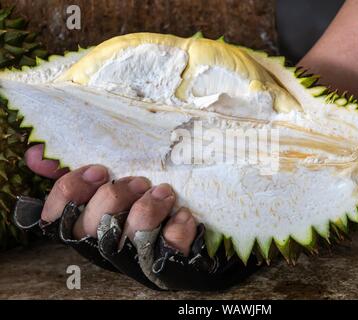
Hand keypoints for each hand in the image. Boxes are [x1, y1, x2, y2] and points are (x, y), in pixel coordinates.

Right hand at [24, 144, 196, 255]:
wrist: (177, 232)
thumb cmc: (134, 204)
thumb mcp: (104, 186)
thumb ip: (74, 174)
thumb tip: (35, 153)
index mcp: (86, 227)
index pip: (60, 214)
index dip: (74, 191)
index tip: (100, 171)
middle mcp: (105, 246)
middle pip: (94, 224)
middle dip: (116, 196)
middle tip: (138, 182)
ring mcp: (134, 258)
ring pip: (133, 235)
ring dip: (149, 207)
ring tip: (163, 192)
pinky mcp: (166, 263)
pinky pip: (169, 247)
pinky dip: (177, 227)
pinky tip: (182, 214)